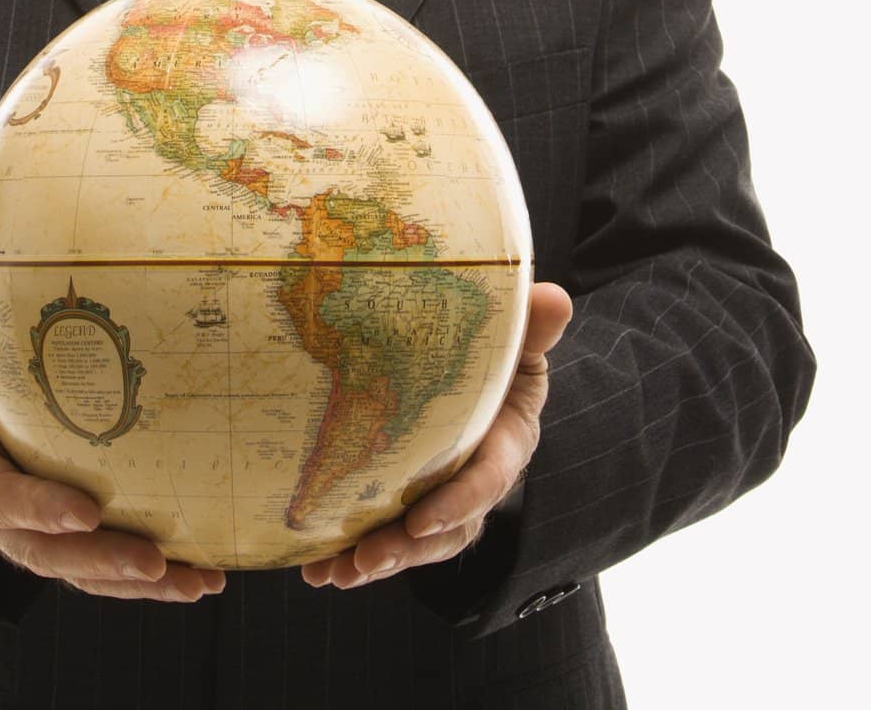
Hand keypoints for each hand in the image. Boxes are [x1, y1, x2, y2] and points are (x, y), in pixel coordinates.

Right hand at [0, 277, 225, 602]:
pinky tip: (203, 576)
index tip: (85, 513)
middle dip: (100, 561)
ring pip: (82, 570)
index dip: (38, 510)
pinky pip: (103, 563)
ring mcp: (31, 530)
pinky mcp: (63, 534)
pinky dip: (150, 575)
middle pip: (46, 552)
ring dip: (137, 580)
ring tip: (196, 581)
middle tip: (153, 560)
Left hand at [300, 279, 572, 590]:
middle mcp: (473, 487)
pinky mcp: (407, 508)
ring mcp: (440, 503)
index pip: (485, 482)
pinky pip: (382, 538)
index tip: (421, 521)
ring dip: (373, 561)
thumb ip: (534, 331)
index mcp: (504, 447)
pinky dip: (349, 557)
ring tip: (334, 573)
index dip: (456, 504)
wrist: (485, 385)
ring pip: (411, 544)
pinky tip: (316, 570)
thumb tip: (554, 298)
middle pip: (444, 530)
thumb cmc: (504, 364)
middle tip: (365, 560)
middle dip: (405, 549)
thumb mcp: (522, 349)